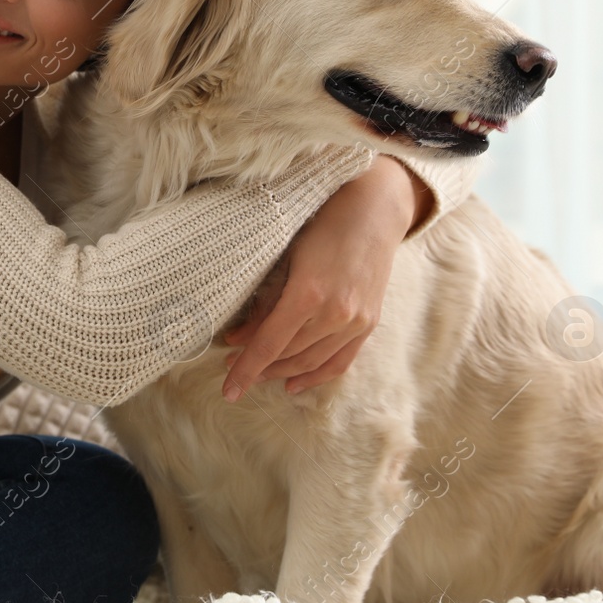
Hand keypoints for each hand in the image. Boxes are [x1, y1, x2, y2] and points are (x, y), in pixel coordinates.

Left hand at [219, 155, 428, 399]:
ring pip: (312, 362)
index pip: (270, 344)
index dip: (246, 370)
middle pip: (289, 356)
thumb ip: (264, 302)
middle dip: (258, 367)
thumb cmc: (321, 225)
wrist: (373, 211)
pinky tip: (293, 383)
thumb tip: (236, 339)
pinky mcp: (369, 324)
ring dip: (282, 372)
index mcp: (308, 294)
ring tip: (258, 373)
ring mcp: (356, 322)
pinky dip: (316, 376)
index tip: (228, 391)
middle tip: (232, 368)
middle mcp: (335, 314)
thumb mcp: (285, 258)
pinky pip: (340, 362)